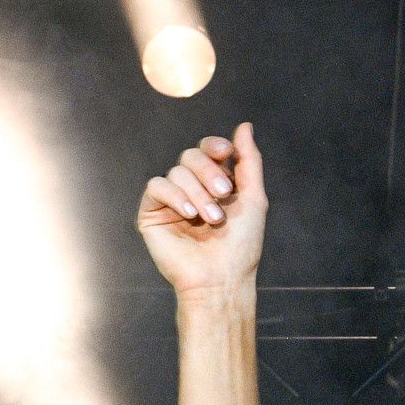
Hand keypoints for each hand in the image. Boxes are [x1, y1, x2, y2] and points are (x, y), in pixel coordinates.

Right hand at [138, 125, 270, 297]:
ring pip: (177, 171)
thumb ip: (249, 161)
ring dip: (198, 192)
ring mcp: (170, 201)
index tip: (226, 152)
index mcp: (214, 183)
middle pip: (191, 156)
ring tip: (211, 218)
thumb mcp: (254, 198)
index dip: (214, 145)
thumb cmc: (242, 245)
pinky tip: (189, 214)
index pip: (207, 150)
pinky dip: (174, 195)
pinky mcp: (151, 214)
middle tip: (224, 195)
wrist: (222, 279)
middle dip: (209, 172)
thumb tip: (244, 126)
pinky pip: (156, 186)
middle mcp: (191, 189)